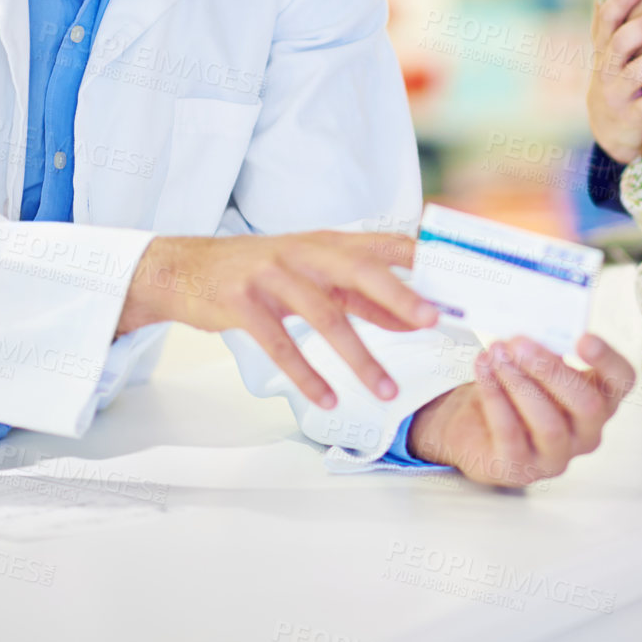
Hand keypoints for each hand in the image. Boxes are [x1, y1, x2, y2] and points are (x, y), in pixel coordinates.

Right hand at [118, 231, 437, 409]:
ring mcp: (272, 275)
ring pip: (325, 317)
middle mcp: (304, 252)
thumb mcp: (314, 276)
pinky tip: (328, 400)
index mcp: (328, 242)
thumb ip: (363, 297)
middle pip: (359, 271)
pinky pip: (281, 345)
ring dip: (360, 358)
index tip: (455, 278)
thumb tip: (414, 318)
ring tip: (387, 392)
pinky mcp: (243, 303)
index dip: (421, 259)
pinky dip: (307, 375)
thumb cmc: (262, 272)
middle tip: (431, 320)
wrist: (187, 270)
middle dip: (398, 296)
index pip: (384, 244)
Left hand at [407, 334, 635, 487]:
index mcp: (600, 398)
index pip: (621, 380)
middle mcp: (587, 431)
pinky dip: (495, 398)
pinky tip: (483, 371)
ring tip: (495, 354)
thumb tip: (533, 326)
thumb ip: (544, 347)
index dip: (607, 360)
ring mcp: (557, 456)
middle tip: (519, 342)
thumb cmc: (516, 387)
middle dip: (551, 370)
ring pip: (548, 424)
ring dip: (519, 383)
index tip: (583, 337)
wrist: (476, 427)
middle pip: (586, 405)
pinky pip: (511, 434)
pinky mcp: (522, 469)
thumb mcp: (535, 365)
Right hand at [588, 0, 641, 163]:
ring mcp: (616, 94)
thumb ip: (615, 18)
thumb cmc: (616, 76)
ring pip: (631, 75)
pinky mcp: (629, 118)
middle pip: (620, 42)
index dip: (620, 0)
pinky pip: (641, 111)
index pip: (607, 19)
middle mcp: (606, 68)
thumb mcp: (610, 49)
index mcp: (604, 47)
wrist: (608, 128)